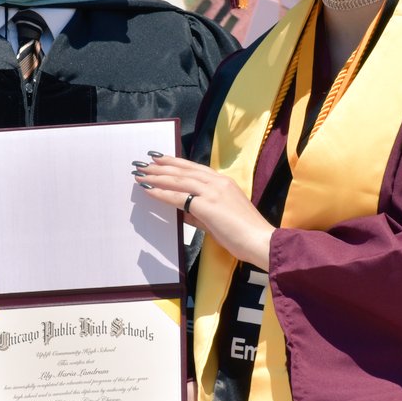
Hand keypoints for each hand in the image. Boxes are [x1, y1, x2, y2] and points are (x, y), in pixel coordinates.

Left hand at [132, 154, 274, 268]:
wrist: (259, 241)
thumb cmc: (243, 233)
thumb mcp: (219, 218)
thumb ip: (200, 213)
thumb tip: (183, 212)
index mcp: (223, 182)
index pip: (194, 168)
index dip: (176, 162)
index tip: (160, 159)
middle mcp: (217, 182)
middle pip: (183, 170)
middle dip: (161, 166)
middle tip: (144, 163)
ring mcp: (212, 192)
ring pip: (179, 179)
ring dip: (157, 176)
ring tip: (141, 174)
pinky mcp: (207, 205)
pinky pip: (178, 197)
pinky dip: (161, 193)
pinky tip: (149, 190)